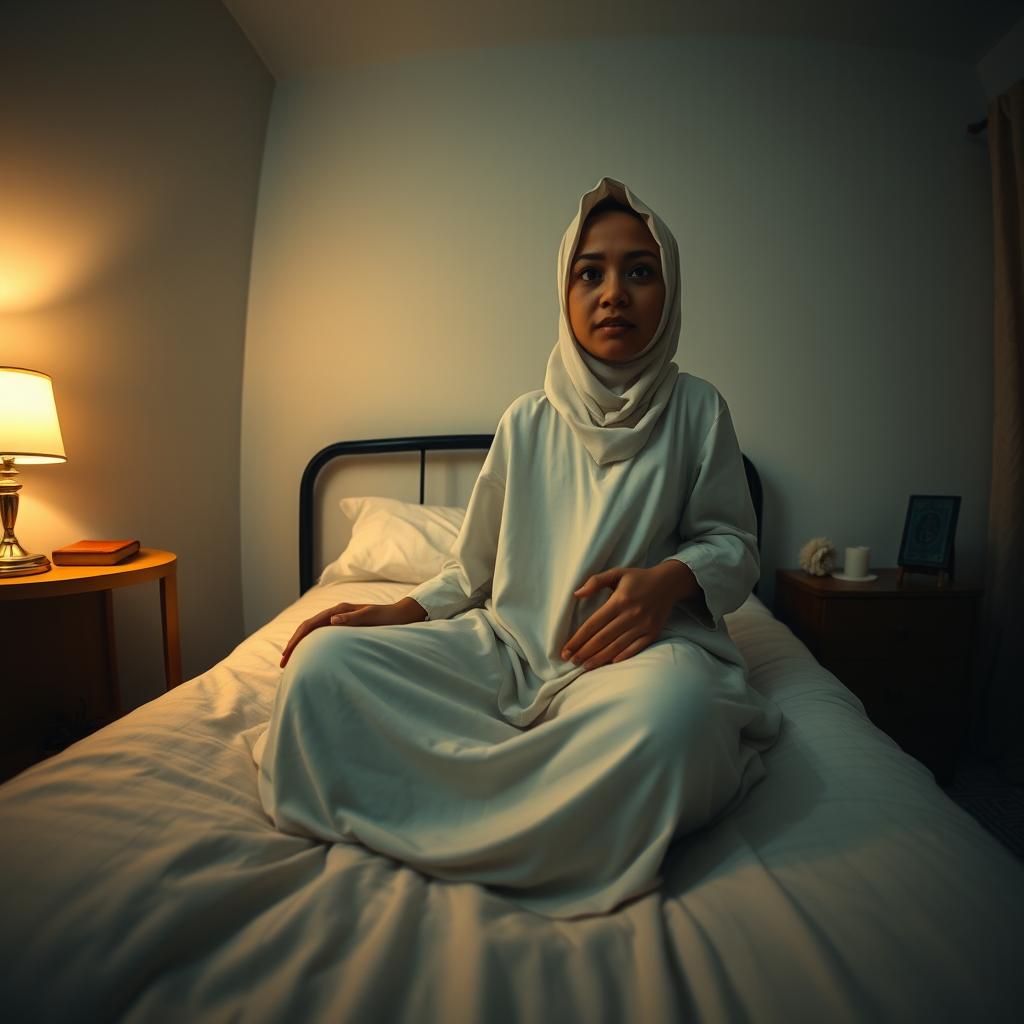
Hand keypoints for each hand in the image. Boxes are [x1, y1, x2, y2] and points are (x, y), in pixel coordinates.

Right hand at [279, 597, 426, 668]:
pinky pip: (322, 634)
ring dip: (300, 644)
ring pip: (313, 631)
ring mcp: (340, 618)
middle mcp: (336, 613)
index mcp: (339, 610)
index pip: (310, 625)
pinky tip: (310, 653)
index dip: (297, 640)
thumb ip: (353, 618)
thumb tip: (332, 620)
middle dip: (294, 644)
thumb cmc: (388, 618)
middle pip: (307, 627)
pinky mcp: (344, 625)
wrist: (402, 615)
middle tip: (283, 662)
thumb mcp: (371, 617)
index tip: (287, 655)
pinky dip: (311, 643)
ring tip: (291, 659)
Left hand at [560, 562, 700, 670]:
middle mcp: (631, 615)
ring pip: (617, 646)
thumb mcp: (617, 572)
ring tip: (585, 666)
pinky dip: (622, 656)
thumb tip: (576, 594)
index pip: (594, 623)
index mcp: (619, 600)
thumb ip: (596, 581)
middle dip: (585, 651)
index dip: (578, 638)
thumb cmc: (638, 578)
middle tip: (571, 661)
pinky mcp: (653, 633)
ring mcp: (643, 625)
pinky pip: (635, 648)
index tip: (565, 650)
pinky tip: (609, 663)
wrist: (669, 583)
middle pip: (603, 638)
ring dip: (600, 658)